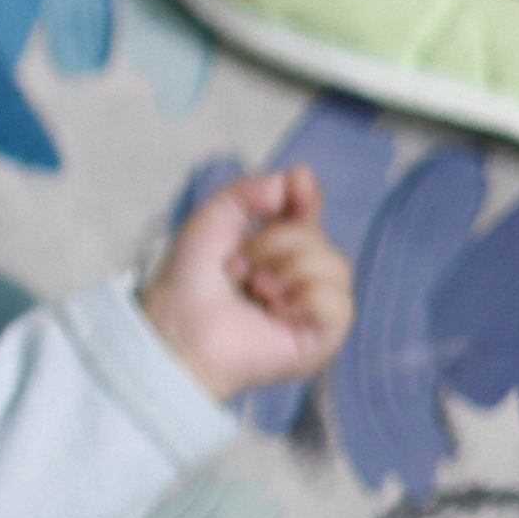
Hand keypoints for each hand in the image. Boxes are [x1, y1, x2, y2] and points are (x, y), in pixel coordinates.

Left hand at [141, 166, 351, 402]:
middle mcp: (300, 277)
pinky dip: (307, 299)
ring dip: (288, 270)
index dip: (307, 197)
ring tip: (256, 290)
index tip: (296, 183)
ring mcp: (314, 308)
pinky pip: (340, 303)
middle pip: (318, 237)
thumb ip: (247, 192)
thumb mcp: (211, 221)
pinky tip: (277, 312)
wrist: (178, 328)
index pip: (309, 215)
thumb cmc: (189, 281)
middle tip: (238, 268)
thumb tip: (297, 179)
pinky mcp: (322, 338)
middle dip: (275, 242)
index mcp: (277, 249)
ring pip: (336, 265)